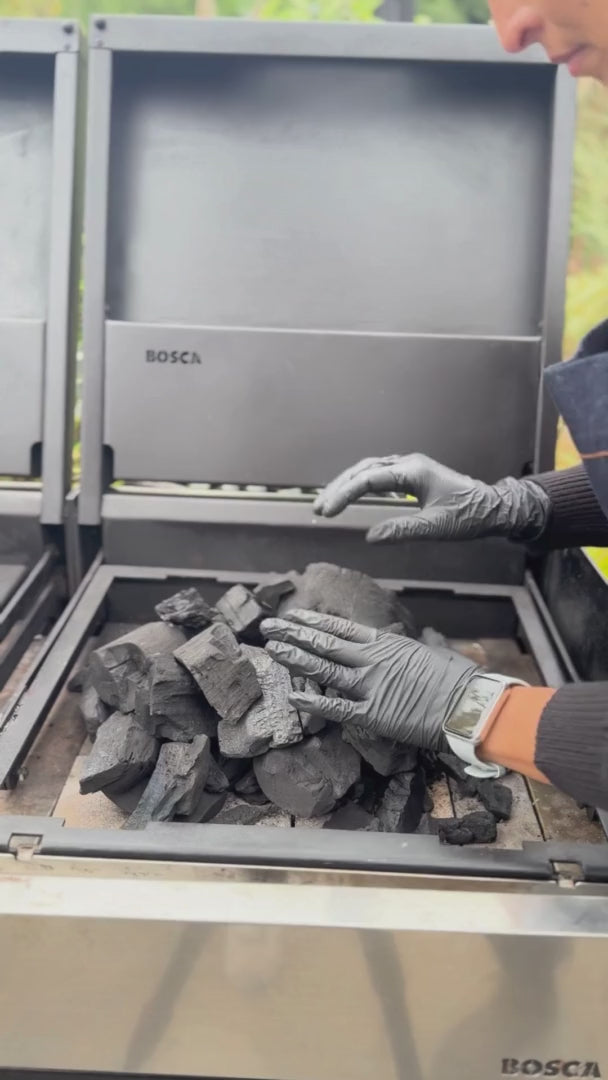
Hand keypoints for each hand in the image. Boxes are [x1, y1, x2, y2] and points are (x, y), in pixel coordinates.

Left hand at [261, 609, 478, 750]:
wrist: (469, 705)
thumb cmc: (457, 679)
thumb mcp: (428, 653)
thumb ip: (407, 649)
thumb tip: (404, 645)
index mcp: (386, 643)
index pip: (341, 628)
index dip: (314, 621)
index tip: (294, 615)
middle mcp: (372, 660)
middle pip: (325, 642)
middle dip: (294, 633)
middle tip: (269, 626)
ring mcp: (370, 686)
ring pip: (324, 668)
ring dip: (295, 658)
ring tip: (272, 649)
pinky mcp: (372, 714)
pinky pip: (336, 707)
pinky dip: (313, 701)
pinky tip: (292, 694)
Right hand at [313, 453, 549, 543]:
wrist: (494, 509)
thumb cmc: (469, 516)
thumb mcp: (436, 528)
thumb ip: (403, 530)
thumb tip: (371, 537)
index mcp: (412, 471)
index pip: (368, 479)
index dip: (343, 494)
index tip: (326, 511)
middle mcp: (409, 464)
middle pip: (363, 470)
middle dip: (339, 488)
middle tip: (319, 508)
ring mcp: (410, 468)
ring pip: (370, 470)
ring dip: (348, 485)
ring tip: (328, 503)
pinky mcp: (413, 476)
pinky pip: (380, 475)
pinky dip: (361, 484)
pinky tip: (353, 495)